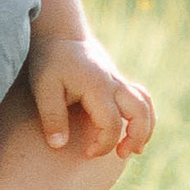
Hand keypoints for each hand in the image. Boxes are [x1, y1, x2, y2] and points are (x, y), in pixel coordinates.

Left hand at [27, 30, 153, 159]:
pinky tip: (134, 130)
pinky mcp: (119, 81)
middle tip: (122, 155)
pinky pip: (142, 98)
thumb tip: (59, 145)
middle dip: (136, 137)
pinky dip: (144, 115)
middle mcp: (115, 83)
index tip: (87, 154)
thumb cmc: (50, 62)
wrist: (61, 34)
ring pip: (146, 104)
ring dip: (146, 127)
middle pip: (140, 113)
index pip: (112, 124)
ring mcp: (119, 81)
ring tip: (134, 148)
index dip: (103, 145)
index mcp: (98, 87)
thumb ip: (52, 117)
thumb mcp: (44, 89)